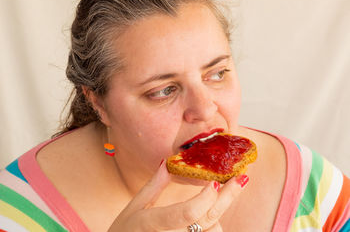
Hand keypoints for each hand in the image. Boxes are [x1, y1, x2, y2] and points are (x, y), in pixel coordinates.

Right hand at [108, 161, 244, 231]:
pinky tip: (210, 214)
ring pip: (212, 231)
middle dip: (227, 197)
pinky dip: (212, 226)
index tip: (216, 181)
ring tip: (220, 195)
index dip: (205, 198)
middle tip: (241, 178)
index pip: (187, 212)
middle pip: (207, 219)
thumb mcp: (134, 207)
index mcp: (153, 223)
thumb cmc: (125, 231)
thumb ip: (153, 186)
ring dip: (219, 212)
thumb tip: (167, 162)